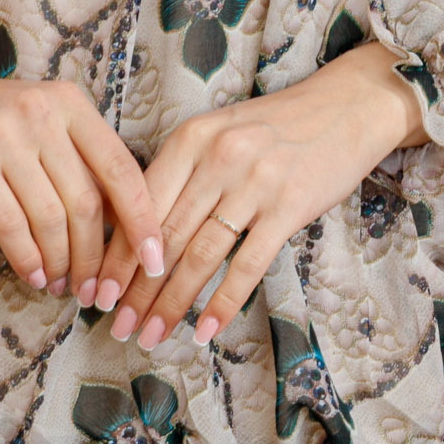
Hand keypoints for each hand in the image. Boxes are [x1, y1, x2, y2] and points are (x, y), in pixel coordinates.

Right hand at [0, 4, 166, 301]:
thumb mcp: (37, 122)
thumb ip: (76, 160)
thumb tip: (121, 226)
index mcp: (70, 102)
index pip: (122, 169)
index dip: (144, 221)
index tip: (156, 263)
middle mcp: (43, 111)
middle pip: (88, 201)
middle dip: (98, 257)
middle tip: (98, 291)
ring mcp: (5, 131)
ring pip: (51, 216)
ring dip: (63, 263)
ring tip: (63, 286)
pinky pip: (10, 221)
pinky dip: (27, 257)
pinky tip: (33, 275)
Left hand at [90, 41, 426, 349]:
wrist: (345, 108)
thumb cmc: (273, 128)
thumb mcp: (218, 135)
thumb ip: (180, 175)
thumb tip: (134, 235)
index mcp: (190, 138)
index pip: (141, 205)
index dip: (116, 253)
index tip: (97, 291)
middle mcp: (217, 157)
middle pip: (165, 235)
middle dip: (136, 289)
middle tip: (116, 327)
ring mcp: (254, 182)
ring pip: (200, 254)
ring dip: (171, 303)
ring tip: (151, 335)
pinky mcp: (289, 207)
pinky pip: (247, 265)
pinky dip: (222, 302)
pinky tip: (204, 330)